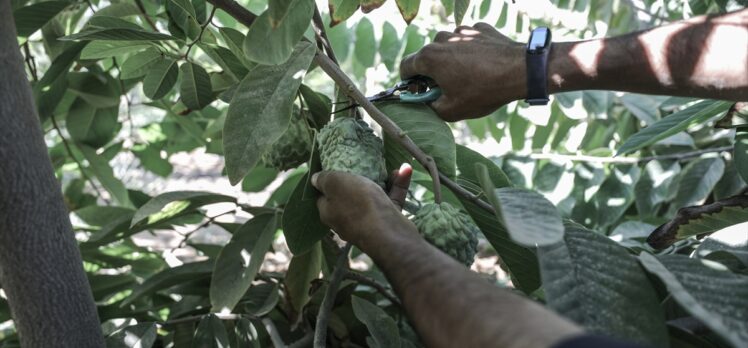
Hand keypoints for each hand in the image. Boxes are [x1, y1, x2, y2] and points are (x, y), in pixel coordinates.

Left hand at [311, 164, 414, 245]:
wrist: (389, 233)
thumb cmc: (359, 204)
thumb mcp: (336, 183)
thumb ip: (324, 179)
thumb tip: (315, 179)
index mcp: (329, 211)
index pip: (323, 196)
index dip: (327, 181)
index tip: (335, 166)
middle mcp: (346, 219)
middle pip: (348, 195)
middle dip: (358, 178)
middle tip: (362, 163)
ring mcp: (367, 222)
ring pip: (373, 196)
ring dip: (382, 179)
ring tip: (386, 165)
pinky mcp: (387, 222)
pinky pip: (390, 200)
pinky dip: (397, 186)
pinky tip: (404, 171)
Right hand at [400, 23, 526, 121]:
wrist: (521, 71)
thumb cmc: (483, 91)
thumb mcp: (451, 110)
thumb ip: (429, 107)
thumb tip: (425, 103)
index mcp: (429, 57)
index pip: (405, 67)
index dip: (410, 83)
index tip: (421, 92)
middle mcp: (442, 38)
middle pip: (428, 57)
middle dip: (433, 73)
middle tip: (447, 89)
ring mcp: (462, 31)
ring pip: (448, 48)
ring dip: (452, 62)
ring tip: (469, 78)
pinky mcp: (480, 29)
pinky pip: (468, 41)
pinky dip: (470, 52)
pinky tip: (483, 66)